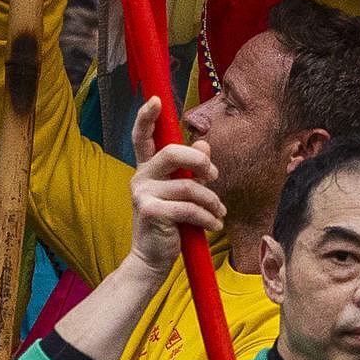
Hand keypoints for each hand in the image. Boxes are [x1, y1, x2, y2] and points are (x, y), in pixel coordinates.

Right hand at [125, 96, 221, 272]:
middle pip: (172, 153)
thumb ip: (191, 169)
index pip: (141, 137)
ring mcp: (142, 194)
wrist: (152, 259)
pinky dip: (207, 216)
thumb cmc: (170, 223)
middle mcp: (140, 177)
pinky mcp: (149, 211)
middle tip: (215, 175)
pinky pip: (187, 208)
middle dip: (200, 161)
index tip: (156, 100)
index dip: (147, 117)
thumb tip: (204, 145)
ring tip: (219, 211)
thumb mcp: (182, 192)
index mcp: (147, 168)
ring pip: (188, 186)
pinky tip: (215, 224)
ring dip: (211, 200)